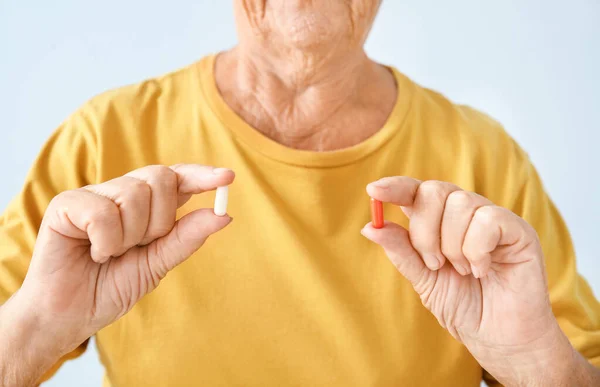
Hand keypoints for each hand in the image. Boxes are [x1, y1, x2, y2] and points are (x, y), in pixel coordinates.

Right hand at [18, 164, 233, 353]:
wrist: (69, 315)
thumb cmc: (110, 288)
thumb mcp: (157, 264)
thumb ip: (186, 237)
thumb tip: (223, 215)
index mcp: (148, 206)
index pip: (179, 178)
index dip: (202, 175)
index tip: (228, 178)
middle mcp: (123, 193)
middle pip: (161, 178)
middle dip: (159, 221)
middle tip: (138, 246)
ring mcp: (95, 195)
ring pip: (134, 193)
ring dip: (130, 236)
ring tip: (111, 254)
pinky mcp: (67, 203)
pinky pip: (103, 212)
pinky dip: (105, 241)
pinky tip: (93, 253)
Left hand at [361, 177, 583, 384]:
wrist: (499, 339)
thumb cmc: (464, 307)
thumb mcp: (423, 278)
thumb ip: (401, 251)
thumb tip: (369, 227)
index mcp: (439, 221)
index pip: (415, 190)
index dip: (395, 187)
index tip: (373, 191)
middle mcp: (465, 213)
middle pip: (434, 191)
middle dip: (425, 232)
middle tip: (434, 264)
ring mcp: (493, 218)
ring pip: (460, 204)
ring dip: (453, 246)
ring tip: (463, 271)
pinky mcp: (519, 230)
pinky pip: (488, 219)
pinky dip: (477, 250)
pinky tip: (482, 271)